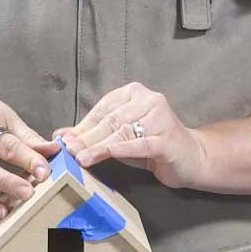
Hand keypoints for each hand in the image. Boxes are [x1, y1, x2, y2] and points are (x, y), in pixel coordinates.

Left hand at [56, 82, 207, 188]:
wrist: (190, 157)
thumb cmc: (150, 144)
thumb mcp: (118, 136)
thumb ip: (92, 134)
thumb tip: (59, 135)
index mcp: (135, 93)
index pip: (102, 110)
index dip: (82, 127)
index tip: (64, 141)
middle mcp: (149, 100)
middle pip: (111, 121)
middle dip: (87, 138)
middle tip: (68, 151)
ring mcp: (161, 118)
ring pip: (122, 133)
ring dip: (99, 147)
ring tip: (80, 158)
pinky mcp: (168, 139)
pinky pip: (141, 144)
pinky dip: (123, 149)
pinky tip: (108, 153)